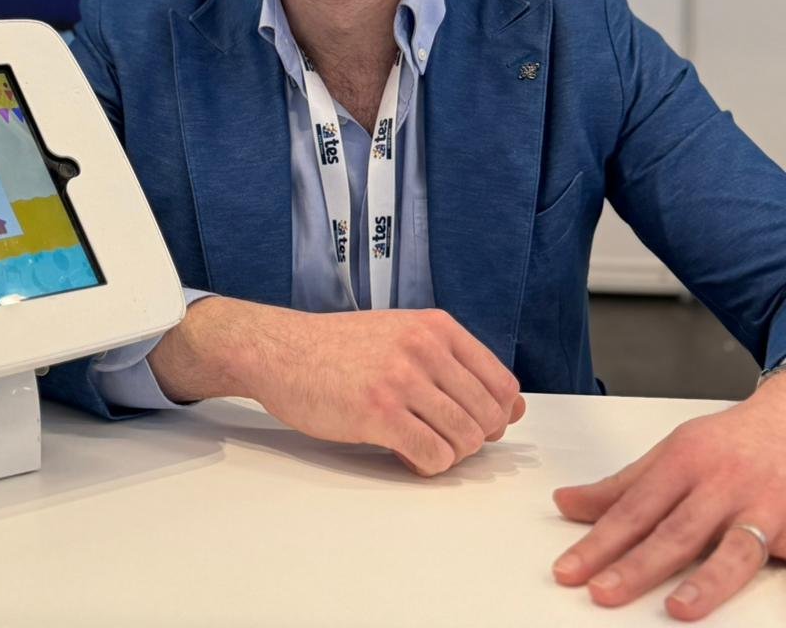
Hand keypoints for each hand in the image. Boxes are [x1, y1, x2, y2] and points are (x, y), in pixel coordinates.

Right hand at [150, 299, 523, 474]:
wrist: (282, 350)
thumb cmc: (340, 347)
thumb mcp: (402, 334)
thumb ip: (452, 363)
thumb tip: (510, 408)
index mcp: (436, 326)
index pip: (502, 383)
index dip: (496, 414)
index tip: (473, 424)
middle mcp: (424, 348)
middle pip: (487, 416)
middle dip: (471, 439)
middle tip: (439, 437)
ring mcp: (402, 379)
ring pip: (464, 440)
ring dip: (447, 454)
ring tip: (418, 442)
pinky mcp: (379, 412)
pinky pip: (433, 457)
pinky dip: (426, 466)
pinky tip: (401, 450)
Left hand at [552, 379, 785, 617]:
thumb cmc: (724, 445)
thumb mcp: (671, 454)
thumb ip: (622, 487)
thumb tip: (566, 504)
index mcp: (682, 461)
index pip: (632, 508)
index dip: (598, 541)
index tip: (569, 569)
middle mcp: (719, 484)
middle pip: (674, 531)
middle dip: (636, 566)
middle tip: (600, 591)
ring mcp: (760, 509)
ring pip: (731, 551)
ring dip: (705, 582)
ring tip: (676, 609)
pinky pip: (774, 556)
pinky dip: (762, 573)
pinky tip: (740, 605)